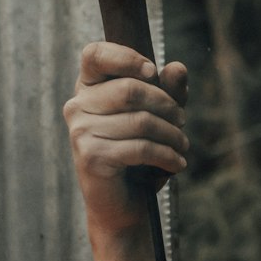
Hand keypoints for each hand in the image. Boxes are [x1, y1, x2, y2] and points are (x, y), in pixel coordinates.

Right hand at [63, 43, 189, 237]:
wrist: (123, 206)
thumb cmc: (138, 158)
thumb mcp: (158, 119)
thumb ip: (168, 92)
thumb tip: (177, 68)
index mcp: (88, 88)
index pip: (95, 54)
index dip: (126, 57)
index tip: (153, 71)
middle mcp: (77, 106)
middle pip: (130, 89)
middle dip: (167, 105)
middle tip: (181, 122)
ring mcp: (80, 131)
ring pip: (140, 121)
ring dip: (172, 135)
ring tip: (182, 146)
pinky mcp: (91, 156)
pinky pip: (140, 147)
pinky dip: (167, 155)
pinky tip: (178, 163)